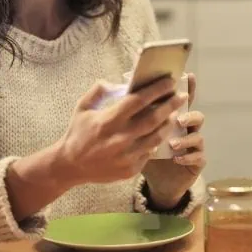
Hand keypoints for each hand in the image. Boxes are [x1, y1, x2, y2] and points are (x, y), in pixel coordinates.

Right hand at [54, 76, 187, 187]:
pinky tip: (161, 133)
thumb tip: (115, 82)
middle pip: (154, 118)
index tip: (169, 82)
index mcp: (109, 120)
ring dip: (168, 123)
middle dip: (171, 105)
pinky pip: (149, 152)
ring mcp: (126, 155)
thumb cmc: (77, 133)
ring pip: (156, 136)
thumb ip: (98, 91)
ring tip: (174, 114)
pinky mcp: (130, 169)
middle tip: (182, 96)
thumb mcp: (82, 108)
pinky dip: (156, 141)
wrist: (70, 166)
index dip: (156, 90)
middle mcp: (120, 138)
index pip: (139, 100)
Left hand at [142, 72, 205, 208]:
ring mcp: (193, 146)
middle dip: (188, 114)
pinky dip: (188, 157)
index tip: (188, 77)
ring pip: (198, 136)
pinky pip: (198, 157)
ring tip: (173, 143)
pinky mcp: (196, 162)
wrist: (155, 181)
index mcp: (172, 120)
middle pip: (195, 116)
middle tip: (178, 118)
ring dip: (187, 138)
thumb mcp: (134, 133)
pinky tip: (176, 158)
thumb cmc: (141, 153)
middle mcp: (186, 130)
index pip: (180, 101)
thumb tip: (117, 90)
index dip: (187, 88)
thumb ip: (131, 115)